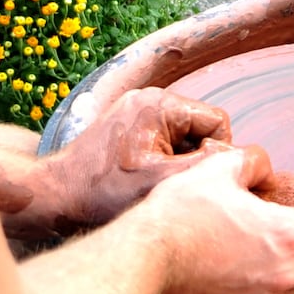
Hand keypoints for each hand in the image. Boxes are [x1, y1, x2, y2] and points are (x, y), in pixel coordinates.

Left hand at [55, 86, 233, 227]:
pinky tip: (145, 177)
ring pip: (185, 132)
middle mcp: (150, 97)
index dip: (216, 153)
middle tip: (174, 184)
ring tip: (157, 182)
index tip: (196, 180)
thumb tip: (242, 157)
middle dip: (196, 155)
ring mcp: (137, 107)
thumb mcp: (161, 183)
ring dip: (180, 157)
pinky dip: (163, 156)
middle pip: (202, 125)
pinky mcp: (128, 120)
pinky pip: (165, 135)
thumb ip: (206, 167)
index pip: (218, 122)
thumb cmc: (101, 194)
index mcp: (161, 105)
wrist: (51, 196)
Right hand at [144, 141, 293, 293]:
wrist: (142, 260)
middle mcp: (281, 273)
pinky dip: (263, 293)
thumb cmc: (181, 213)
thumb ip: (253, 162)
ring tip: (263, 255)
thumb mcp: (220, 167)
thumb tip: (262, 169)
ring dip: (290, 273)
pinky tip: (240, 274)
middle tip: (288, 235)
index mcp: (286, 235)